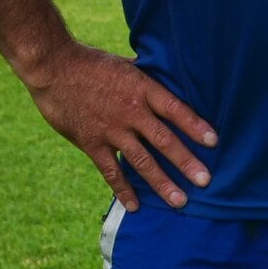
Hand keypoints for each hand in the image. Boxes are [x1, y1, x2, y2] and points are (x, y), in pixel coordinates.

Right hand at [22, 42, 217, 211]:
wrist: (54, 67)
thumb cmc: (92, 63)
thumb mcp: (126, 66)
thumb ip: (147, 80)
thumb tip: (170, 78)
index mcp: (142, 89)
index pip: (175, 110)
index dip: (195, 126)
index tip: (213, 142)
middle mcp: (131, 111)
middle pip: (164, 140)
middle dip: (186, 163)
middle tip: (205, 181)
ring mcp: (111, 130)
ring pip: (141, 161)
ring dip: (161, 183)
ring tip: (180, 201)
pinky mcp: (91, 143)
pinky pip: (111, 171)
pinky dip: (123, 189)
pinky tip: (135, 205)